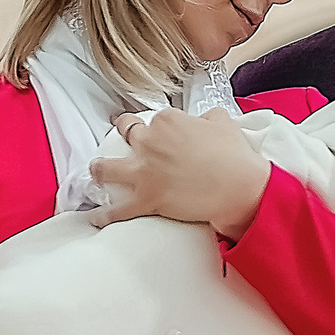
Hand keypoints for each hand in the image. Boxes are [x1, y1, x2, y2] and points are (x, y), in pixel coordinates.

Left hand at [91, 108, 270, 240]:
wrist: (239, 188)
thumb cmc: (234, 156)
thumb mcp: (223, 122)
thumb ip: (207, 116)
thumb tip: (202, 120)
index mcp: (167, 120)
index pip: (153, 118)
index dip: (158, 127)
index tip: (161, 134)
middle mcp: (149, 141)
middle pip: (125, 132)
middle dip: (123, 133)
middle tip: (124, 139)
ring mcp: (144, 171)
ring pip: (107, 168)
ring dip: (99, 169)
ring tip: (96, 172)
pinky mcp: (146, 199)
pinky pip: (118, 209)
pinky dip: (105, 215)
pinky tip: (96, 217)